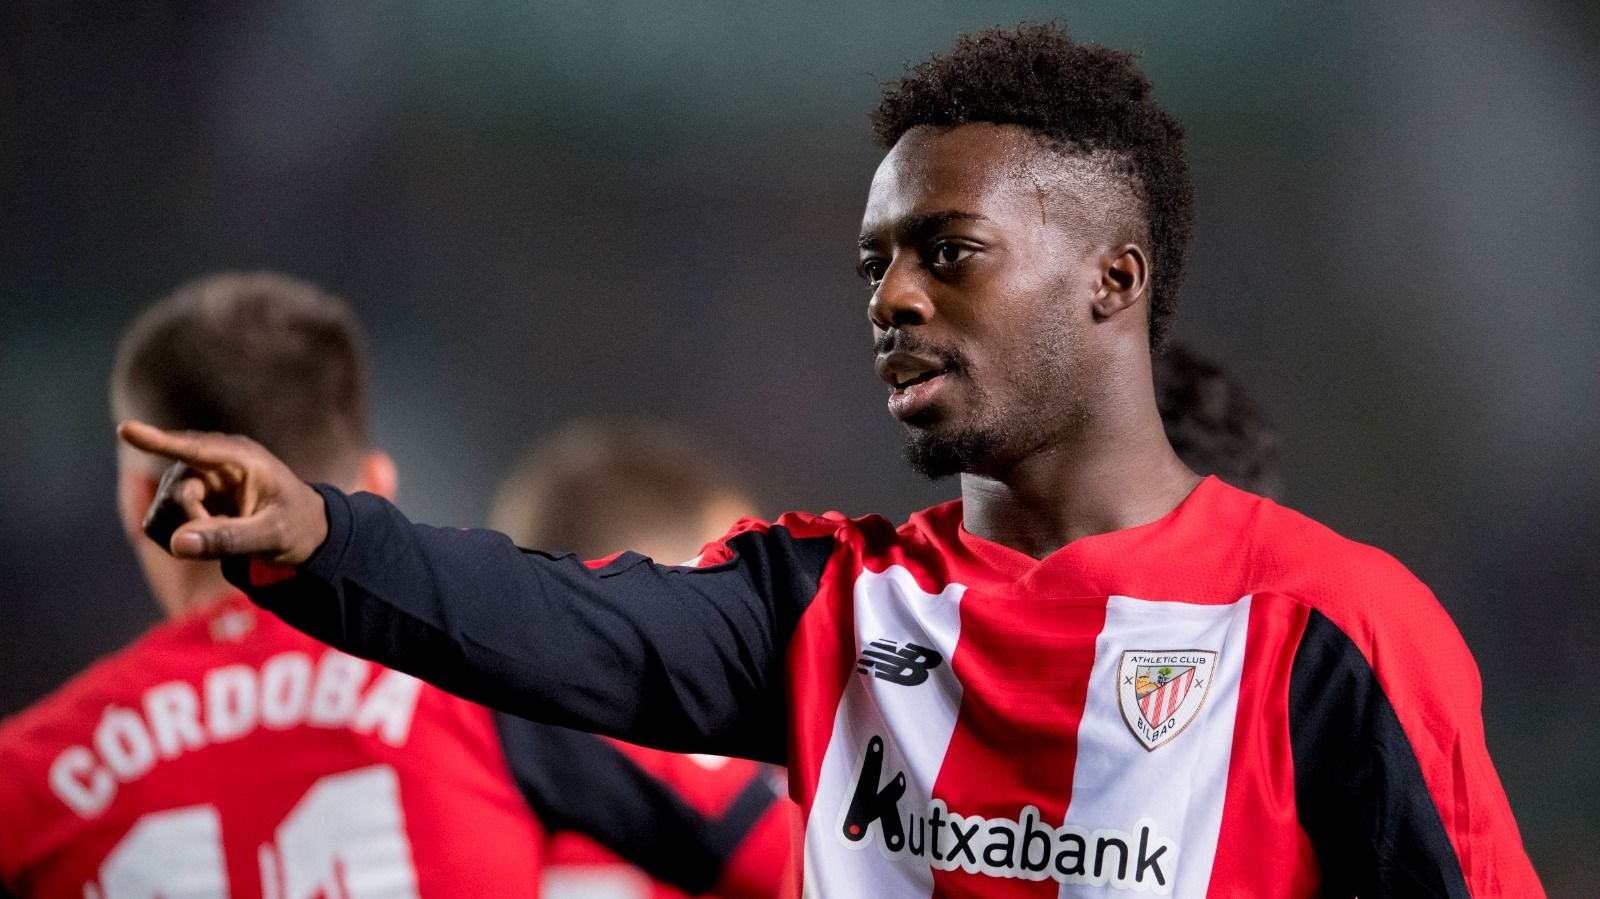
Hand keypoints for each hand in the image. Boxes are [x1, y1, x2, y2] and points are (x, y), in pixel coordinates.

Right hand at [117, 421, 329, 564]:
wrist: (300, 528)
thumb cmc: (294, 525)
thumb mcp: (273, 536)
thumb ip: (229, 539)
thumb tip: (177, 543)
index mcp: (241, 458)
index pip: (194, 449)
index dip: (159, 441)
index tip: (126, 430)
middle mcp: (210, 461)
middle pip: (175, 493)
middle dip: (195, 523)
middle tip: (234, 534)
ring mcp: (191, 477)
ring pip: (161, 510)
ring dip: (186, 533)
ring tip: (227, 534)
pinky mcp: (179, 497)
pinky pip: (155, 524)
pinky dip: (176, 541)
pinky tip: (206, 538)